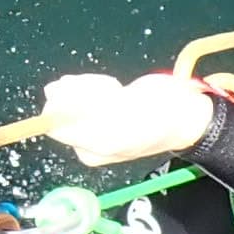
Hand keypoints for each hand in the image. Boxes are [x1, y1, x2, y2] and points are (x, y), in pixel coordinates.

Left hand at [40, 69, 214, 167]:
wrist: (184, 112)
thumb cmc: (156, 121)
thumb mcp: (119, 122)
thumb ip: (82, 111)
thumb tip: (50, 92)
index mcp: (89, 150)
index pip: (55, 122)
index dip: (70, 102)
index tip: (95, 94)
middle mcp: (86, 138)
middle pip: (60, 106)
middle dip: (82, 91)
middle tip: (110, 90)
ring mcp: (92, 120)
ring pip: (70, 93)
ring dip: (90, 84)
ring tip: (114, 89)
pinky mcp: (99, 103)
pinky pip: (82, 87)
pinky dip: (96, 82)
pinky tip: (113, 87)